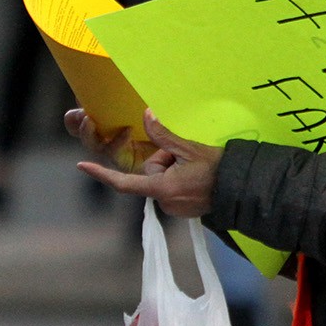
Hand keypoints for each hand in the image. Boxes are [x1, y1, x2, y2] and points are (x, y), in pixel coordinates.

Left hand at [77, 111, 222, 219]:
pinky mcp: (183, 211)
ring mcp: (174, 209)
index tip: (82, 166)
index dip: (101, 174)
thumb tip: (147, 114)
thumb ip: (164, 134)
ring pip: (160, 180)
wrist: (244, 190)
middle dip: (163, 161)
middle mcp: (165, 202)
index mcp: (162, 188)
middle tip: (185, 158)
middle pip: (149, 173)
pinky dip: (179, 180)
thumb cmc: (219, 169)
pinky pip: (171, 189)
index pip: (123, 183)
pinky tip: (197, 178)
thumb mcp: (190, 148)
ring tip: (194, 168)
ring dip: (172, 170)